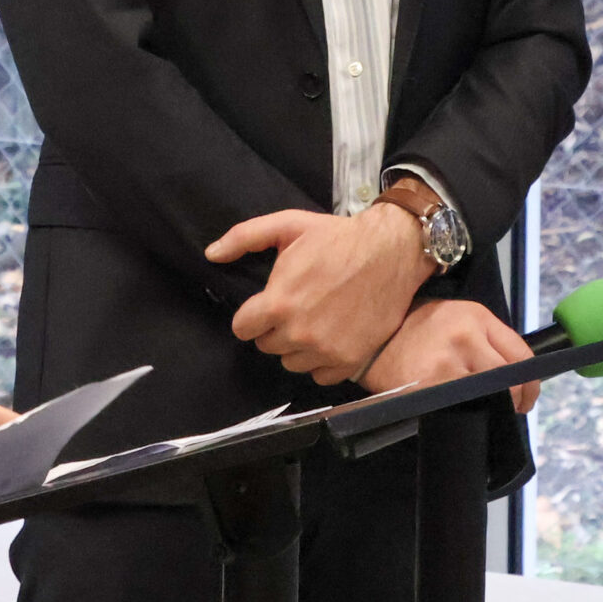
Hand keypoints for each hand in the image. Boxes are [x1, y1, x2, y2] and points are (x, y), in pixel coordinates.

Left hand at [207, 205, 434, 384]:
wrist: (391, 251)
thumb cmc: (337, 237)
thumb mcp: (288, 225)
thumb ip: (244, 237)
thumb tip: (211, 254)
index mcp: (279, 303)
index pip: (242, 329)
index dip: (252, 316)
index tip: (266, 306)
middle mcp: (299, 333)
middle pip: (267, 346)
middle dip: (275, 328)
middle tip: (296, 307)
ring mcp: (325, 351)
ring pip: (292, 363)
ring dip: (298, 346)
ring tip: (315, 321)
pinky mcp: (349, 361)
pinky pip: (320, 376)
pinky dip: (322, 361)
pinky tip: (331, 336)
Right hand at [360, 298, 542, 412]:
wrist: (369, 340)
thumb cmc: (412, 331)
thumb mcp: (452, 319)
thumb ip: (483, 339)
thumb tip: (514, 373)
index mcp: (475, 315)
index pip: (521, 352)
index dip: (530, 382)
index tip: (527, 395)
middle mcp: (466, 334)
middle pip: (511, 377)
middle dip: (515, 398)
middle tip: (509, 409)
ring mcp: (450, 360)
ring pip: (492, 394)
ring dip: (494, 408)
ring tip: (484, 410)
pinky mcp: (433, 385)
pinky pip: (465, 405)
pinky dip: (469, 412)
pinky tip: (461, 411)